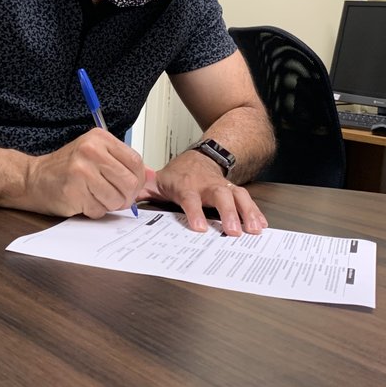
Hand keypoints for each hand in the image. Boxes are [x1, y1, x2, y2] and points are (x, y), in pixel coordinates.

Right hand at [26, 130, 145, 218]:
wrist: (33, 178)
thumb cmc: (66, 168)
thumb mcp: (96, 155)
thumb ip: (122, 163)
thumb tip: (151, 177)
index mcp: (100, 138)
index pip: (136, 161)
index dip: (138, 179)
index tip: (131, 186)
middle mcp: (91, 151)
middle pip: (130, 182)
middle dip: (126, 197)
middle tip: (116, 198)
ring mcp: (82, 170)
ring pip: (116, 199)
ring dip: (109, 205)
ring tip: (96, 197)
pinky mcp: (74, 191)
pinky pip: (99, 210)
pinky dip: (95, 210)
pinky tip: (83, 201)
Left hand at [137, 153, 267, 236]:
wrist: (204, 155)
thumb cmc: (182, 173)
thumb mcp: (160, 179)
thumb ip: (143, 190)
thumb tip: (123, 199)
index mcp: (187, 185)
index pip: (190, 198)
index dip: (195, 211)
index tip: (199, 227)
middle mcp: (207, 185)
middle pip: (219, 196)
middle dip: (227, 213)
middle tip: (233, 231)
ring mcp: (223, 186)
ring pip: (237, 196)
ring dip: (246, 213)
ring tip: (253, 230)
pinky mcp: (235, 190)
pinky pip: (247, 199)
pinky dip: (255, 211)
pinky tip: (261, 225)